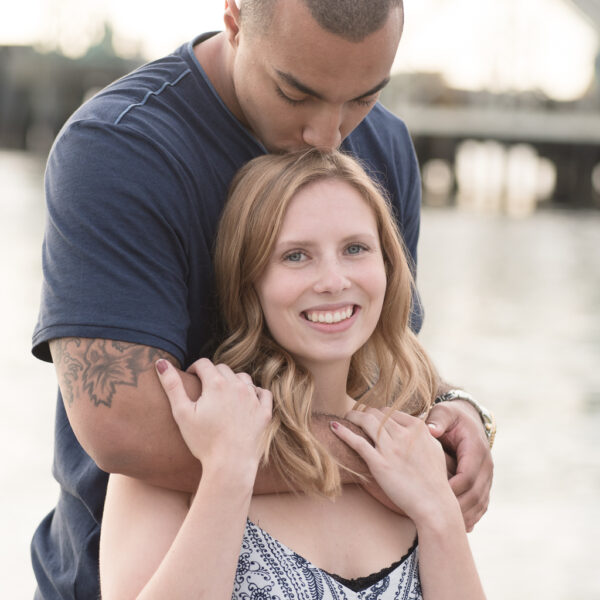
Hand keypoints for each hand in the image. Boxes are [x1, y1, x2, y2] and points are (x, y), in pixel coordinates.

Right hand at [156, 358, 271, 476]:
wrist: (230, 464)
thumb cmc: (203, 441)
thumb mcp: (182, 413)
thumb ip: (172, 386)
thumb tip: (160, 362)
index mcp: (216, 384)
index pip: (204, 364)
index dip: (194, 368)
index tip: (190, 377)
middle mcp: (237, 386)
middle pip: (223, 369)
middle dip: (212, 374)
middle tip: (204, 388)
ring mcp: (253, 398)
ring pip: (243, 378)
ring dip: (233, 381)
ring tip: (224, 394)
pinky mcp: (264, 412)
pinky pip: (262, 393)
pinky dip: (255, 393)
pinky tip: (247, 400)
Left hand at [331, 408, 453, 523]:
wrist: (434, 505)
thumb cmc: (435, 480)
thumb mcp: (434, 449)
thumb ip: (422, 435)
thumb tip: (414, 426)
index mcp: (417, 428)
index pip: (390, 411)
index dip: (376, 413)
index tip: (368, 417)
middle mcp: (403, 434)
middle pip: (376, 414)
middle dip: (363, 413)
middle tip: (354, 417)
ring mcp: (391, 448)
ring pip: (366, 421)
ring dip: (353, 417)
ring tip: (344, 418)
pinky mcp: (380, 464)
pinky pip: (358, 442)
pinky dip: (344, 432)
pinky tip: (334, 427)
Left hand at [426, 401, 492, 530]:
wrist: (467, 418)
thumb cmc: (450, 416)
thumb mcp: (444, 412)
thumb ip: (438, 420)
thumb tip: (431, 430)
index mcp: (476, 449)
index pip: (467, 475)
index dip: (453, 488)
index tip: (434, 498)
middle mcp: (486, 464)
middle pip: (476, 493)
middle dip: (459, 508)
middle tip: (437, 520)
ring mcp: (487, 476)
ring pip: (481, 502)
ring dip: (466, 516)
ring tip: (448, 529)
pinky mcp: (484, 483)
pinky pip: (482, 504)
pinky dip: (473, 516)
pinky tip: (461, 528)